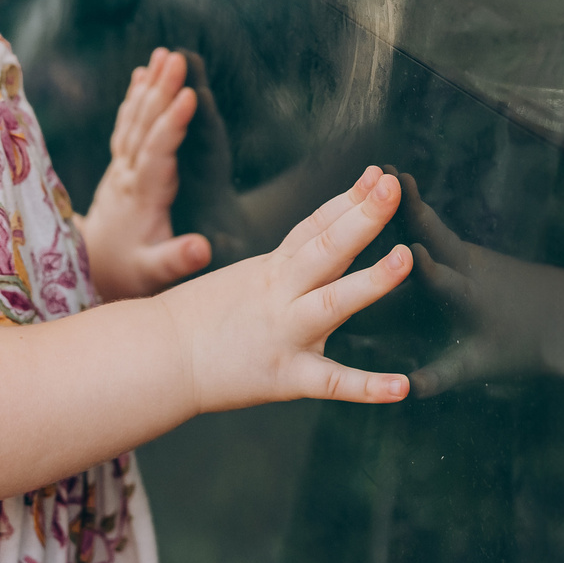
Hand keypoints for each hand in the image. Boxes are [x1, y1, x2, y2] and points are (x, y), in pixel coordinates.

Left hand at [83, 48, 211, 299]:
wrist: (93, 270)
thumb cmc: (129, 272)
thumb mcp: (153, 273)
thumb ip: (176, 259)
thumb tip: (204, 247)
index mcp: (141, 196)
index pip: (157, 152)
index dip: (172, 124)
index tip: (188, 95)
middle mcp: (127, 175)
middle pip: (144, 125)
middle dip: (161, 90)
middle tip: (176, 57)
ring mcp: (120, 167)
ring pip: (134, 119)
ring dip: (149, 86)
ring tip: (163, 54)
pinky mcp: (119, 165)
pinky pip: (126, 125)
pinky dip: (133, 98)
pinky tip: (140, 75)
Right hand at [155, 165, 413, 411]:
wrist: (157, 359)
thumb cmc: (198, 320)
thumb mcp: (243, 278)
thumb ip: (286, 266)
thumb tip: (316, 245)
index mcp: (272, 269)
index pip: (316, 225)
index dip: (348, 199)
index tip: (377, 174)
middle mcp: (281, 294)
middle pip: (327, 248)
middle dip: (362, 217)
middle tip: (393, 187)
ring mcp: (285, 333)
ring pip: (333, 301)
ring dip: (371, 280)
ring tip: (407, 258)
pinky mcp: (285, 377)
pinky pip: (332, 383)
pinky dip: (368, 387)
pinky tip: (402, 388)